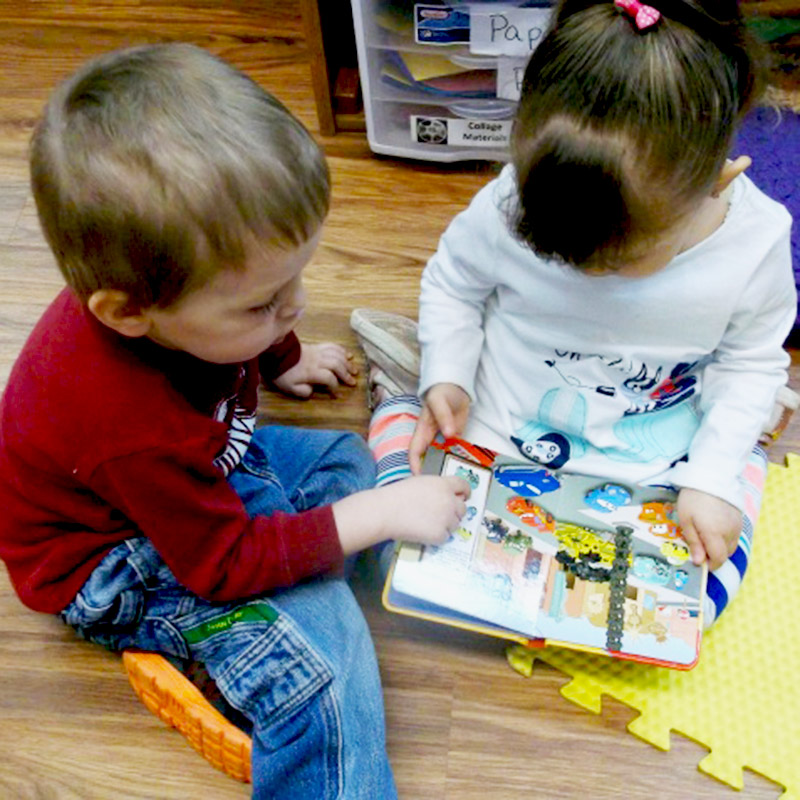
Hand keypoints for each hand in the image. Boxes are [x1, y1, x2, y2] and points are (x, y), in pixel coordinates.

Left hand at [272, 342, 357, 397]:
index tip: (336, 395)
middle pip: (336, 365)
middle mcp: (317, 360)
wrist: (276, 355)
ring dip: (347, 363)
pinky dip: (342, 350)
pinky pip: (332, 346)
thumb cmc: (283, 373)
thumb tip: (313, 391)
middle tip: (353, 383)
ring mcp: (318, 352)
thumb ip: (303, 391)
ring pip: (337, 355)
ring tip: (354, 370)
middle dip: (346, 374)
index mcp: (311, 372)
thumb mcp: (289, 388)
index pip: (328, 378)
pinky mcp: (317, 346)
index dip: (334, 387)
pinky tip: (348, 355)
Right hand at [332, 475, 471, 553]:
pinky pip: (445, 537)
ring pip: (455, 524)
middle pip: (462, 509)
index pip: (464, 486)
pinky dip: (436, 537)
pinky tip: (423, 532)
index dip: (465, 492)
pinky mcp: (440, 535)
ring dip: (445, 525)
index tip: (464, 496)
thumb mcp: (420, 482)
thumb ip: (436, 488)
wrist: (386, 511)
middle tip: (441, 515)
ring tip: (427, 524)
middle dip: (454, 512)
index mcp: (443, 484)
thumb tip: (445, 496)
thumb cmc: (397, 495)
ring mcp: (446, 519)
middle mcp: (449, 500)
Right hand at [409, 383, 470, 473]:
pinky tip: (465, 469)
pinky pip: (455, 452)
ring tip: (452, 482)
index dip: (414, 465)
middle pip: (427, 460)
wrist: (456, 387)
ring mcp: (443, 440)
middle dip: (430, 473)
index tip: (419, 478)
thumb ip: (443, 417)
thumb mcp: (439, 401)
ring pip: (441, 458)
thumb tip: (448, 434)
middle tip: (439, 488)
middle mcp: (431, 438)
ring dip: (445, 468)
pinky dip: (458, 460)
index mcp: (423, 431)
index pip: (414, 452)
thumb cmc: (442, 392)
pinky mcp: (455, 439)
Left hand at [677, 487, 741, 569]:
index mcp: (715, 534)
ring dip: (720, 547)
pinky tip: (714, 528)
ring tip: (705, 536)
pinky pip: (734, 535)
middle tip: (699, 548)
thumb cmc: (693, 498)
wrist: (711, 476)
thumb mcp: (686, 520)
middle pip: (725, 554)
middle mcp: (730, 532)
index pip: (718, 559)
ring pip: (731, 546)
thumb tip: (699, 562)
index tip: (700, 562)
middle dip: (713, 556)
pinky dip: (725, 538)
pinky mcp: (740, 519)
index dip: (710, 565)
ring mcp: (737, 525)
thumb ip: (694, 542)